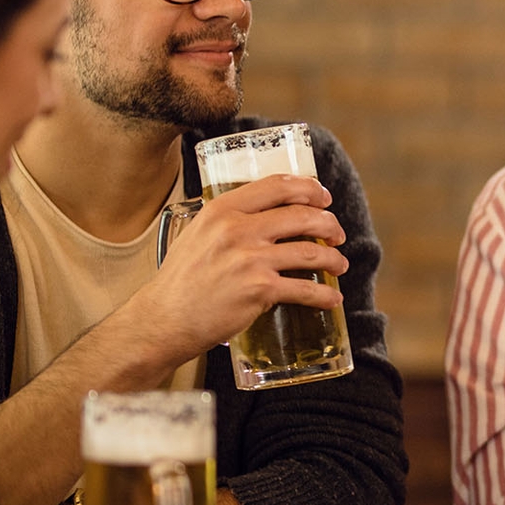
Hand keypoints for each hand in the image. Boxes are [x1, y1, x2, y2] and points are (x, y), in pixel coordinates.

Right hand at [130, 175, 348, 369]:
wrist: (164, 319)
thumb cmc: (181, 280)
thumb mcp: (198, 234)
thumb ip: (227, 220)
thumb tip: (262, 213)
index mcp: (222, 210)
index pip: (277, 186)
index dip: (309, 188)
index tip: (323, 196)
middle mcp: (238, 229)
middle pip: (302, 216)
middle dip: (329, 224)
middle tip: (337, 234)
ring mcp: (250, 260)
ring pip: (311, 251)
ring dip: (333, 258)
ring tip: (339, 265)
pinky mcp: (259, 290)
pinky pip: (305, 289)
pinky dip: (324, 295)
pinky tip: (331, 299)